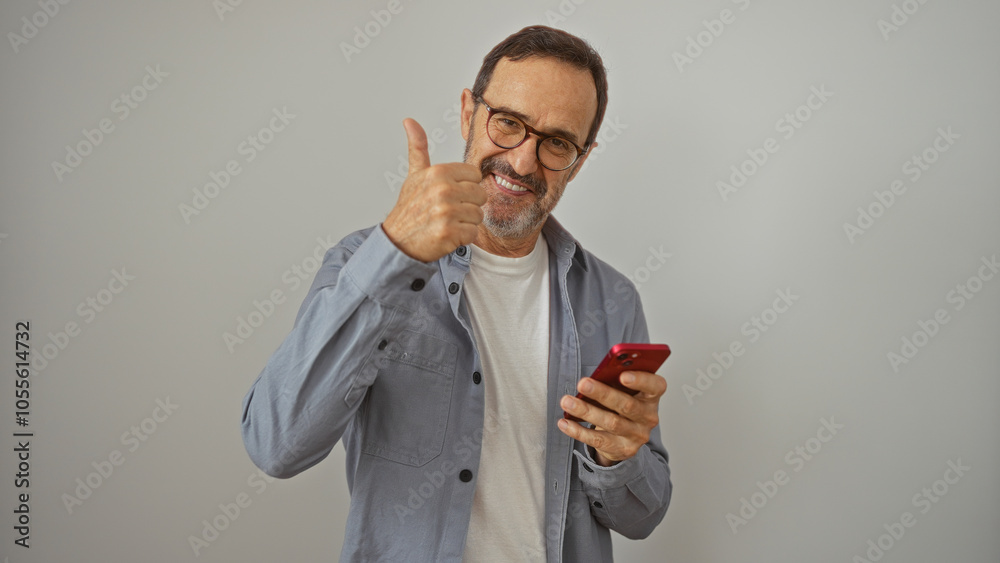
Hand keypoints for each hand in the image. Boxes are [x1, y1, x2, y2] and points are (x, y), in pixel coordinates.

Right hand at [382, 119, 486, 262]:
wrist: (397, 241)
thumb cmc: (410, 209)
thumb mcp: (414, 175)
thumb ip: (418, 148)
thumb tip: (410, 121)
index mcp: (438, 172)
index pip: (475, 175)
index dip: (465, 186)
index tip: (450, 194)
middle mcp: (443, 189)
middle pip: (481, 195)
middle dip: (468, 205)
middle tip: (448, 211)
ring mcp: (446, 211)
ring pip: (479, 215)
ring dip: (465, 222)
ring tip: (447, 222)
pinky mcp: (449, 232)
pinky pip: (473, 233)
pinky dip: (463, 237)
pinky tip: (448, 234)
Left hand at [557, 370, 666, 466]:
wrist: (626, 437)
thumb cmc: (622, 404)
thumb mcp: (624, 391)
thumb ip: (615, 381)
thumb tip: (594, 377)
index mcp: (651, 396)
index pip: (655, 386)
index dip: (641, 380)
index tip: (622, 375)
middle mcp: (648, 416)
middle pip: (627, 405)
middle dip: (602, 393)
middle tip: (582, 384)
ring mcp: (637, 435)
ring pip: (611, 423)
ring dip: (586, 411)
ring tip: (567, 401)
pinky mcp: (623, 449)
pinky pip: (599, 440)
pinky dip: (579, 431)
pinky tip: (565, 422)